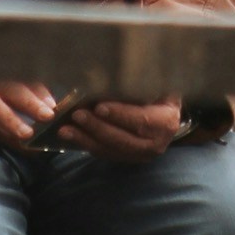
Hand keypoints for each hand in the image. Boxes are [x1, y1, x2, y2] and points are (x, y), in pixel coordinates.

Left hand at [57, 95, 185, 161]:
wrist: (168, 110)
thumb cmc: (160, 90)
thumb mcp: (157, 84)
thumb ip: (139, 84)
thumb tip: (110, 76)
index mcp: (166, 122)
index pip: (141, 120)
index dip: (120, 115)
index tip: (98, 107)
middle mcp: (156, 144)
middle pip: (123, 139)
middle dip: (97, 129)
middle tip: (76, 116)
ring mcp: (142, 155)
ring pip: (111, 150)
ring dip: (87, 140)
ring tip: (66, 130)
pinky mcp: (129, 158)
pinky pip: (107, 154)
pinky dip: (89, 145)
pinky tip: (73, 136)